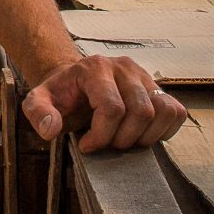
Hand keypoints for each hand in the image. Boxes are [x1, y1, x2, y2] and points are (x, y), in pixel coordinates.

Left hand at [23, 55, 187, 152]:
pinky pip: (176, 111)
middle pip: (141, 112)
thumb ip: (38, 113)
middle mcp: (124, 67)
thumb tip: (51, 129)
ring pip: (163, 111)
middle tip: (107, 144)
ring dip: (146, 137)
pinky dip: (164, 131)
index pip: (112, 108)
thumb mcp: (37, 101)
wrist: (75, 82)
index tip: (87, 145)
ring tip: (124, 140)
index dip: (102, 136)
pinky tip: (142, 135)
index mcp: (94, 68)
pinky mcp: (158, 88)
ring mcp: (145, 76)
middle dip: (124, 139)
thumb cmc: (60, 95)